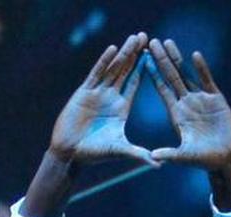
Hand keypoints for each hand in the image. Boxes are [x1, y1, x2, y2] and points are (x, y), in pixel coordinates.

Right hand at [49, 33, 157, 167]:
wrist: (70, 152)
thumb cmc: (94, 154)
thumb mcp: (120, 150)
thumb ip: (139, 154)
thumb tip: (160, 164)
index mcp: (121, 109)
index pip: (135, 84)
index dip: (144, 69)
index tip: (153, 55)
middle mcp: (111, 98)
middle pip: (125, 71)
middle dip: (135, 54)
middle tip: (146, 37)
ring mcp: (98, 93)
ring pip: (113, 68)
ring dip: (123, 53)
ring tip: (134, 38)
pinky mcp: (85, 92)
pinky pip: (96, 74)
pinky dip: (104, 62)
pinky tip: (113, 50)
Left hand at [147, 39, 230, 171]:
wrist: (227, 159)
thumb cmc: (205, 161)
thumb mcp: (186, 157)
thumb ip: (170, 155)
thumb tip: (153, 156)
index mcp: (176, 114)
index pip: (162, 89)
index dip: (153, 73)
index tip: (143, 58)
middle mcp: (186, 104)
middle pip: (171, 76)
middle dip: (161, 59)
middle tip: (151, 41)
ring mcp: (200, 99)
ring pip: (186, 74)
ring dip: (177, 58)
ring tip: (168, 42)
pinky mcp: (216, 99)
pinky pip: (207, 80)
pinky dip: (201, 68)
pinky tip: (195, 55)